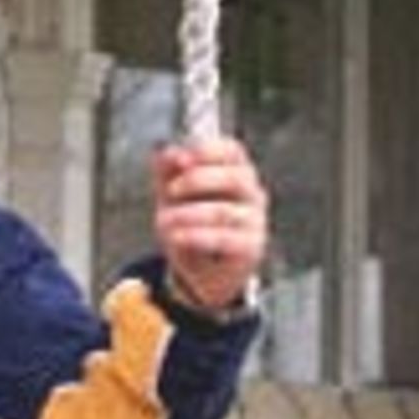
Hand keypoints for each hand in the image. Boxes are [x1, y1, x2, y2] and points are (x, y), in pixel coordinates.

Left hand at [152, 136, 267, 313]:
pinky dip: (196, 236)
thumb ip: (167, 170)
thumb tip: (165, 152)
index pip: (233, 151)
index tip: (181, 157)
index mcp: (235, 170)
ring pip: (224, 211)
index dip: (208, 150)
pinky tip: (176, 236)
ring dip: (188, 214)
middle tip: (171, 190)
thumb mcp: (172, 193)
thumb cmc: (190, 221)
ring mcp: (255, 221)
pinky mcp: (250, 248)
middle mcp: (252, 193)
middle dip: (197, 180)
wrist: (201, 268)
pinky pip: (225, 239)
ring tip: (163, 221)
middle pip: (235, 177)